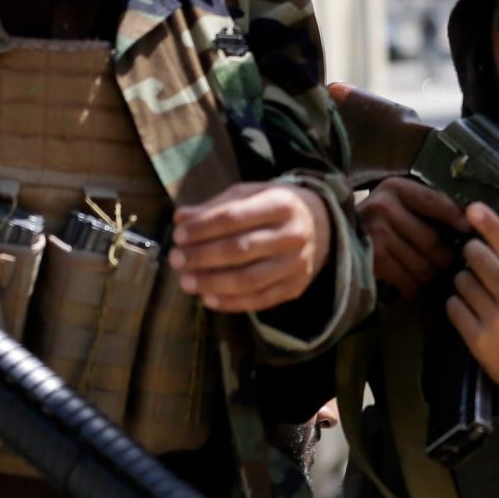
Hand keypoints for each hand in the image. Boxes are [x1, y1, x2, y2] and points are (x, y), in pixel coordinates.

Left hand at [169, 182, 334, 312]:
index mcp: (280, 204)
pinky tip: (208, 298)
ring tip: (186, 281)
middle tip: (176, 259)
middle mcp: (292, 235)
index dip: (202, 228)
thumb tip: (181, 219)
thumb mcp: (251, 195)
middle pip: (239, 249)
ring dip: (211, 283)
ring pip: (248, 280)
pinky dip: (230, 303)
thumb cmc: (277, 207)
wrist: (323, 225)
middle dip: (201, 256)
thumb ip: (216, 206)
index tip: (178, 235)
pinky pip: (260, 300)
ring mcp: (296, 264)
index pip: (233, 217)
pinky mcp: (295, 287)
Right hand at [356, 176, 466, 298]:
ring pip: (422, 265)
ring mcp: (376, 234)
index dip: (455, 218)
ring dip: (429, 274)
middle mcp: (384, 207)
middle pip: (432, 241)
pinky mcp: (372, 259)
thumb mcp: (397, 201)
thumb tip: (467, 222)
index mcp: (395, 188)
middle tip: (445, 262)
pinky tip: (410, 283)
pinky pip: (407, 280)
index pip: (435, 202)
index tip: (467, 230)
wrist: (331, 234)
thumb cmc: (376, 220)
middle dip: (444, 257)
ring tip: (427, 272)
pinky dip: (412, 286)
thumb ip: (427, 205)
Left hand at [450, 203, 498, 449]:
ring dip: (465, 281)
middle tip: (477, 257)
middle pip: (477, 260)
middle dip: (473, 254)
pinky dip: (458, 304)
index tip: (473, 209)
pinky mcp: (478, 341)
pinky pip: (454, 308)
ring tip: (479, 290)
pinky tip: (471, 308)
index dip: (491, 226)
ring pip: (462, 283)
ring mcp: (495, 321)